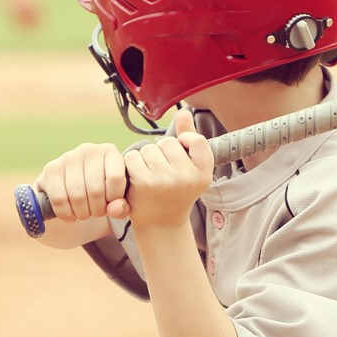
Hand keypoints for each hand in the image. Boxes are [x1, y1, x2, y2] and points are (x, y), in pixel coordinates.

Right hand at [34, 142, 128, 223]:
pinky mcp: (51, 169)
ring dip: (82, 213)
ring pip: (77, 195)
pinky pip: (59, 198)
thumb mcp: (116, 199)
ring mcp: (68, 157)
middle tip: (95, 212)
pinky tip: (70, 215)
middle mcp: (89, 149)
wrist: (72, 190)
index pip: (116, 178)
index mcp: (110, 152)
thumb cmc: (102, 193)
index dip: (114, 199)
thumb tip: (114, 209)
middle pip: (96, 190)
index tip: (110, 204)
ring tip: (84, 213)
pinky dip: (65, 213)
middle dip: (97, 210)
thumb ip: (122, 206)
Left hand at [123, 109, 214, 232]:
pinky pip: (133, 157)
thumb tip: (183, 112)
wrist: (160, 225)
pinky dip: (132, 166)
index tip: (181, 156)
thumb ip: (189, 139)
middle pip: (167, 142)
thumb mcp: (190, 169)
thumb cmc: (175, 193)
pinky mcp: (144, 183)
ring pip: (149, 149)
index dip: (185, 142)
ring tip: (151, 177)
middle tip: (163, 174)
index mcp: (204, 173)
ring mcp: (166, 180)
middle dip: (161, 153)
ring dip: (145, 159)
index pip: (195, 139)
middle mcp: (187, 177)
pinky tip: (138, 180)